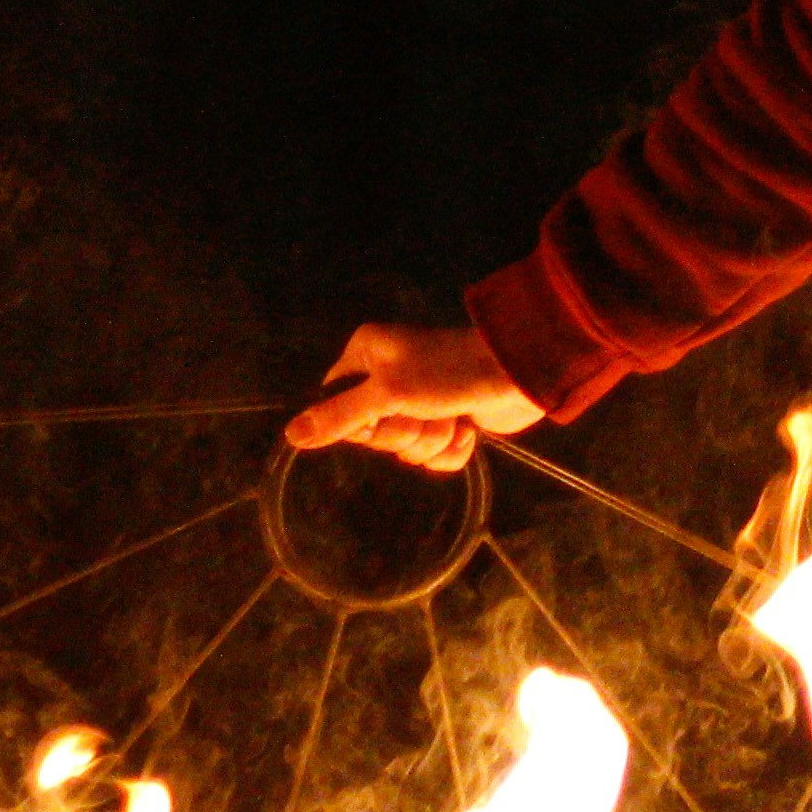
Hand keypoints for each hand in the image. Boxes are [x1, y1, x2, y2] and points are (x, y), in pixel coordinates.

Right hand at [287, 320, 544, 473]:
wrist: (522, 375)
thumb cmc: (450, 374)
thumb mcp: (388, 393)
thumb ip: (338, 417)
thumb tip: (289, 435)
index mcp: (368, 355)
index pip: (335, 405)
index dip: (359, 421)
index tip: (382, 412)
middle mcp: (390, 375)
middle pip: (373, 433)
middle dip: (404, 431)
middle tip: (425, 409)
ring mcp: (422, 400)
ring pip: (405, 449)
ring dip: (432, 441)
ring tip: (452, 417)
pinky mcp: (450, 420)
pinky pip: (434, 456)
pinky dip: (452, 450)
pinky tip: (467, 431)